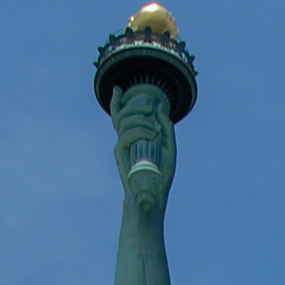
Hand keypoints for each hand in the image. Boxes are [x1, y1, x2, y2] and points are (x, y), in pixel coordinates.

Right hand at [111, 84, 175, 213]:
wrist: (154, 195)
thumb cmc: (161, 174)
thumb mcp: (169, 148)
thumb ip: (166, 128)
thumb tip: (160, 107)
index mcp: (134, 136)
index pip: (120, 115)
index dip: (116, 101)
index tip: (118, 89)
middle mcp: (125, 139)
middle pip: (122, 113)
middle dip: (136, 107)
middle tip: (150, 109)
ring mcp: (122, 146)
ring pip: (123, 121)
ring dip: (140, 119)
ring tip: (155, 128)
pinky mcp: (121, 154)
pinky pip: (124, 136)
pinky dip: (139, 131)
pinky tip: (151, 134)